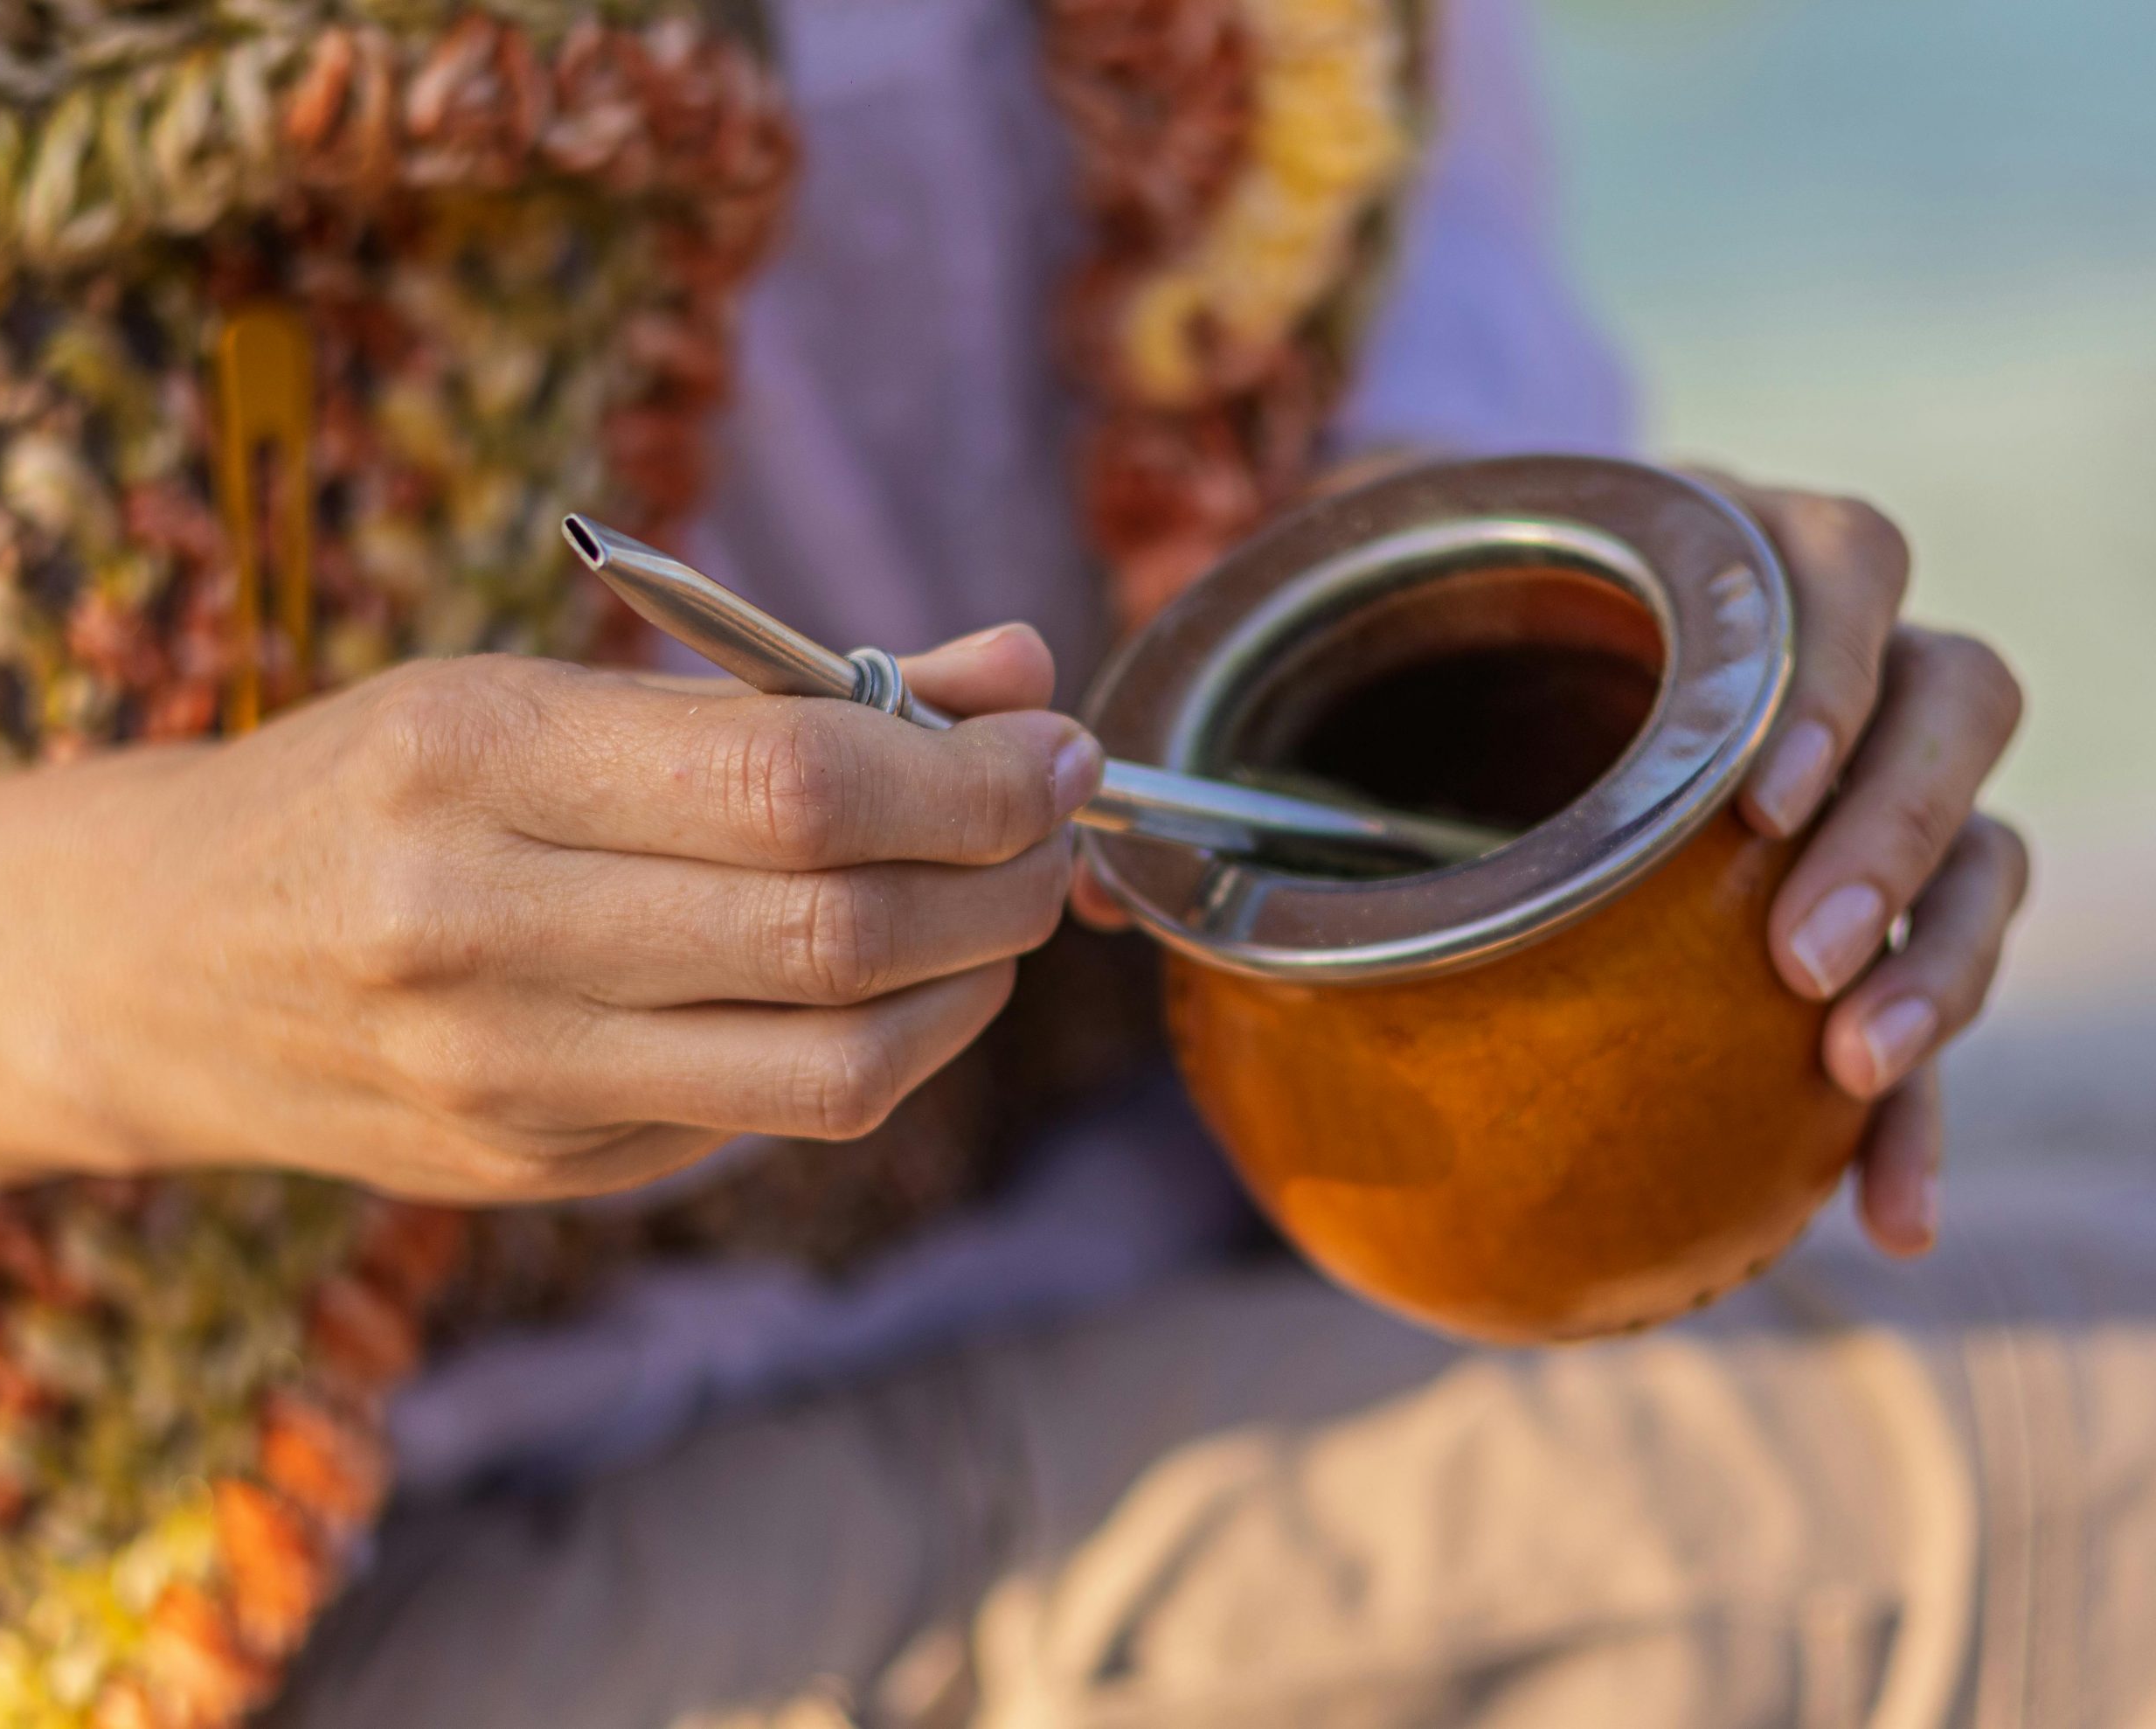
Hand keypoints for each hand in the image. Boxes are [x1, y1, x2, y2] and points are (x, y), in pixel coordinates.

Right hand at [0, 626, 1098, 1201]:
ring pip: (838, 1062)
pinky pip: (776, 1117)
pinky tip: (900, 983)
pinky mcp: (538, 1168)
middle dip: (1002, 876)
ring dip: (973, 982)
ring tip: (1001, 910)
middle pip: (836, 929)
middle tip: (1052, 827)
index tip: (1054, 747)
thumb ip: (796, 687)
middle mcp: (477, 926)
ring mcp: (504, 1074)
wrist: (163, 965)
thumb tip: (1021, 673)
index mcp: (474, 757)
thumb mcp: (551, 689)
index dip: (971, 774)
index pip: (796, 782)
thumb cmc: (378, 789)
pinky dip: (887, 1046)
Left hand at [1072, 474, 2027, 1259]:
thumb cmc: (1399, 631)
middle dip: (1897, 827)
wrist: (1465, 650)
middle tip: (1792, 957)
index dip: (1829, 667)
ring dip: (1941, 953)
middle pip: (1953, 697)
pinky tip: (1887, 1218)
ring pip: (1978, 839)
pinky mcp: (1852, 900)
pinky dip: (1931, 1107)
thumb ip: (1223, 703)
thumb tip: (1086, 881)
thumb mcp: (1319, 624)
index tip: (1756, 793)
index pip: (1839, 568)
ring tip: (1850, 1070)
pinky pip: (1935, 983)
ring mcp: (1850, 777)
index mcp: (1700, 561)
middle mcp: (1809, 658)